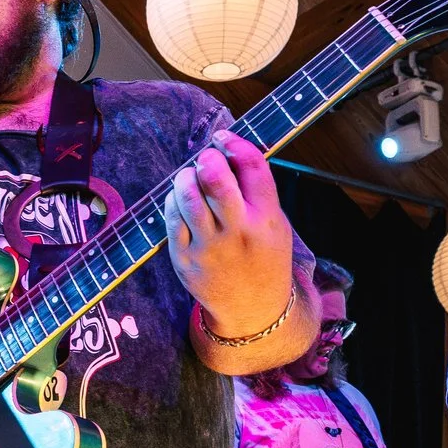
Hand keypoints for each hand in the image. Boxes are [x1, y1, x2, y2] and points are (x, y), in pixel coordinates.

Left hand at [164, 130, 294, 336]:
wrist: (252, 309)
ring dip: (186, 176)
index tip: (223, 138)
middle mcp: (238, 232)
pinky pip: (171, 216)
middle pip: (215, 178)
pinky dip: (173, 198)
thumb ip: (257, 191)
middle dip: (206, 159)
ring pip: (187, 195)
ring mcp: (209, 247)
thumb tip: (229, 150)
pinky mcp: (184, 258)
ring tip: (191, 177)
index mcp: (267, 219)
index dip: (234, 143)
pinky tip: (182, 198)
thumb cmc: (262, 257)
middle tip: (206, 159)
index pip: (252, 166)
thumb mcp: (276, 224)